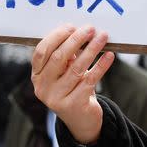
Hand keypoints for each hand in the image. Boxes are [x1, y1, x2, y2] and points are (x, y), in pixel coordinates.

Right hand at [31, 25, 113, 143]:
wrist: (81, 120)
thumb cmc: (72, 88)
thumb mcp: (64, 73)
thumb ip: (66, 55)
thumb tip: (80, 31)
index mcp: (37, 75)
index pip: (41, 52)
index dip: (56, 37)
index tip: (72, 26)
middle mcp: (43, 87)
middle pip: (59, 57)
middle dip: (75, 40)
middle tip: (90, 28)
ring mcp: (57, 98)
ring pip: (76, 68)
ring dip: (91, 49)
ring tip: (102, 37)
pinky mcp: (74, 105)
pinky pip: (90, 80)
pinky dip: (101, 65)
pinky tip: (109, 56)